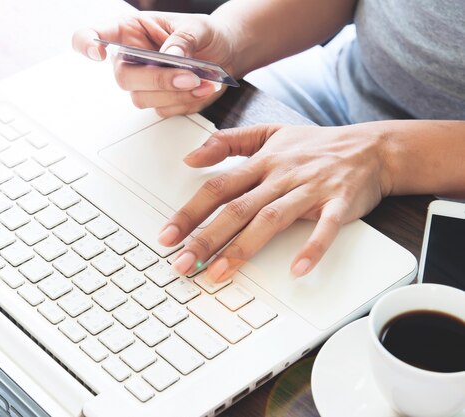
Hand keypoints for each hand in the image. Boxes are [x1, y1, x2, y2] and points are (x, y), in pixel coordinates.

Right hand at [72, 12, 236, 116]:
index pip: (94, 34)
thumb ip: (183, 39)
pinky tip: (202, 88)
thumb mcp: (198, 27)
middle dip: (157, 80)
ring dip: (175, 93)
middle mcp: (130, 58)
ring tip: (203, 81)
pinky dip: (185, 101)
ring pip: (143, 98)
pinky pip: (163, 109)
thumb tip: (171, 55)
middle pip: (123, 78)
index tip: (97, 53)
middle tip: (188, 76)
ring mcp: (142, 82)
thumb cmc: (205, 34)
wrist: (226, 53)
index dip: (86, 43)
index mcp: (130, 30)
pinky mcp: (158, 100)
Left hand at [158, 123, 392, 280]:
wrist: (371, 147)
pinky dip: (312, 248)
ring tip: (219, 273)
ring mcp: (310, 189)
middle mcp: (282, 176)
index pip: (218, 188)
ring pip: (271, 219)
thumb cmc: (315, 145)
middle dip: (207, 238)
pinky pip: (325, 227)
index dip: (190, 212)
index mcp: (262, 162)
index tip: (167, 236)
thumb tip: (190, 157)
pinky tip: (296, 270)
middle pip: (237, 208)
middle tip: (183, 264)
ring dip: (244, 248)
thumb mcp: (268, 133)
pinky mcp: (338, 203)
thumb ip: (228, 142)